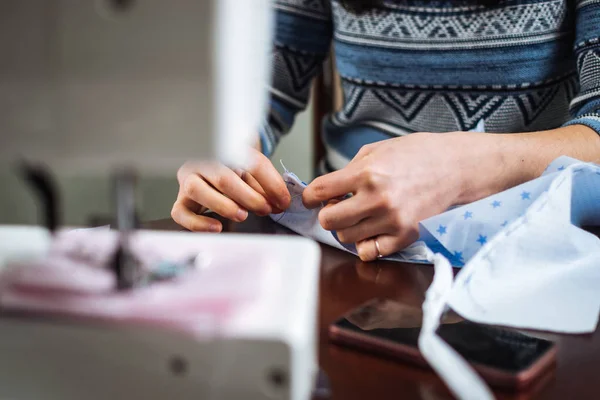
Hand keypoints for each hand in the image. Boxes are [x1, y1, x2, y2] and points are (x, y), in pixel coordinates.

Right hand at [172, 148, 290, 231]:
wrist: (213, 167)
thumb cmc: (235, 169)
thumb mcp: (254, 171)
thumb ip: (268, 185)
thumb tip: (280, 202)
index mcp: (224, 149)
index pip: (251, 163)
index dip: (270, 183)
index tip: (282, 200)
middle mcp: (202, 162)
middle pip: (223, 177)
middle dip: (249, 197)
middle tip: (264, 208)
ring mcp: (188, 180)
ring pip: (196, 190)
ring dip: (224, 205)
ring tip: (242, 215)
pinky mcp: (181, 201)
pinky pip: (180, 212)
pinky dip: (198, 223)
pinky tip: (216, 227)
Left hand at [303, 132, 504, 260]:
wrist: (456, 167)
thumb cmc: (416, 153)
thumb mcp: (376, 150)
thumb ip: (348, 172)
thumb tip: (326, 192)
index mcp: (366, 173)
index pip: (318, 192)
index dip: (308, 197)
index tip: (311, 199)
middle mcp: (377, 199)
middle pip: (328, 221)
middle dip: (328, 214)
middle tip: (338, 207)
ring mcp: (391, 221)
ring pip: (346, 238)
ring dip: (347, 228)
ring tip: (360, 215)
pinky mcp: (405, 236)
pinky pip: (369, 253)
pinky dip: (366, 244)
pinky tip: (373, 229)